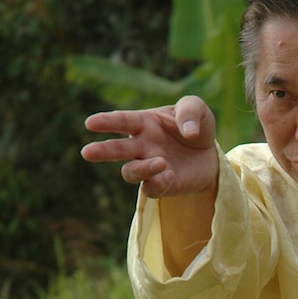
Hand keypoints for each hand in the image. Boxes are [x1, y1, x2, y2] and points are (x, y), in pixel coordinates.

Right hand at [80, 95, 217, 197]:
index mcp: (145, 123)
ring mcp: (149, 166)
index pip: (122, 121)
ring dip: (141, 169)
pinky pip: (151, 188)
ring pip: (130, 172)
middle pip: (117, 149)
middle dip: (102, 151)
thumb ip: (190, 112)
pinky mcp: (161, 185)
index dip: (106, 122)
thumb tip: (189, 132)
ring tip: (161, 162)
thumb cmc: (196, 127)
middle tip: (87, 152)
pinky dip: (158, 182)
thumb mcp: (198, 110)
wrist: (209, 154)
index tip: (90, 123)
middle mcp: (142, 145)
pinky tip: (170, 174)